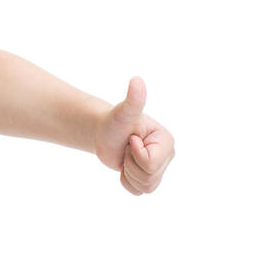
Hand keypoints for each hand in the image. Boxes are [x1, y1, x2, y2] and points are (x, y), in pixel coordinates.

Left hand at [93, 77, 174, 194]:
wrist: (105, 134)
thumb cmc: (114, 122)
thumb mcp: (123, 112)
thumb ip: (134, 100)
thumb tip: (137, 81)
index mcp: (167, 141)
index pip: (150, 163)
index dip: (134, 154)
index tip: (131, 140)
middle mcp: (168, 155)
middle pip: (148, 178)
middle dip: (130, 165)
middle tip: (127, 149)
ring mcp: (159, 168)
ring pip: (145, 187)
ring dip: (129, 174)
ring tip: (127, 157)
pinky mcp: (149, 178)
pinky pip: (138, 192)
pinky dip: (127, 182)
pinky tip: (126, 167)